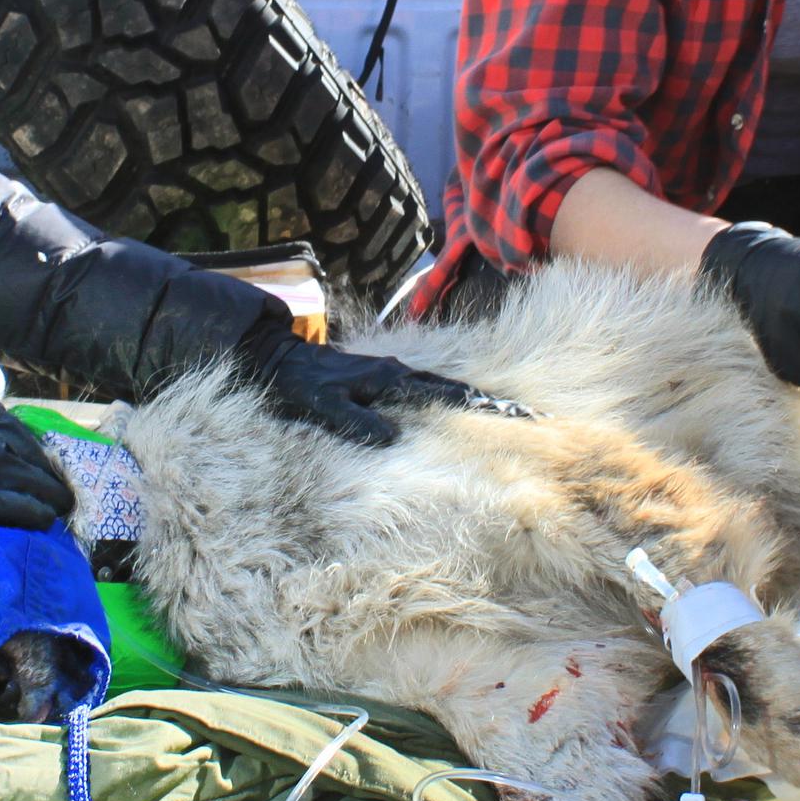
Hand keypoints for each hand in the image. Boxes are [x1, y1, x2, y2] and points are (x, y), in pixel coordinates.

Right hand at [0, 377, 75, 530]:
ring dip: (52, 497)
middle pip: (34, 458)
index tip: (43, 465)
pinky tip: (46, 520)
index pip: (21, 434)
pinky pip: (18, 505)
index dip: (34, 453)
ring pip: (34, 482)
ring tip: (63, 509)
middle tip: (63, 490)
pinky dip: (36, 513)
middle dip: (51, 476)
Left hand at [238, 325, 505, 446]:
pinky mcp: (380, 381)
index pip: (443, 393)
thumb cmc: (301, 386)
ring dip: (466, 400)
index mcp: (389, 378)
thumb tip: (393, 438)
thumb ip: (357, 422)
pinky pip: (420, 391)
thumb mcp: (326, 407)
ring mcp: (389, 374)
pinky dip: (443, 399)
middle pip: (450, 388)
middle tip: (521, 413)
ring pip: (437, 388)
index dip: (477, 403)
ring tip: (496, 412)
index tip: (509, 411)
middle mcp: (395, 373)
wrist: (278, 362)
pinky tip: (450, 410)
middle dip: (484, 401)